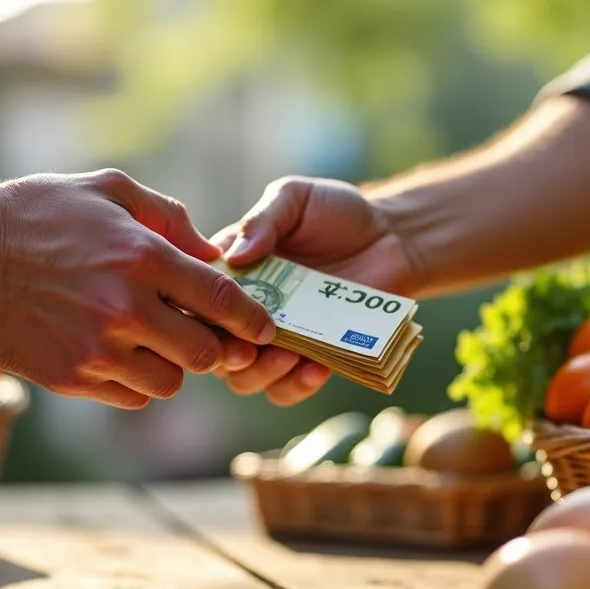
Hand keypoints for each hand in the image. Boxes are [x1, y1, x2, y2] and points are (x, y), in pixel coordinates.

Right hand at [0, 169, 275, 408]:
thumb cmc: (33, 212)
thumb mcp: (105, 190)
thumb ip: (166, 217)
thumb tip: (212, 252)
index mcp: (142, 256)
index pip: (222, 299)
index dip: (252, 319)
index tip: (264, 329)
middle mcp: (126, 306)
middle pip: (205, 353)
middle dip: (210, 346)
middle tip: (197, 334)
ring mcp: (96, 347)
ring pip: (169, 382)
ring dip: (169, 366)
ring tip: (149, 343)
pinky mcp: (69, 376)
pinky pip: (129, 396)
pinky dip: (133, 383)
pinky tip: (115, 355)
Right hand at [210, 176, 418, 405]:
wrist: (392, 237)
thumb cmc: (338, 212)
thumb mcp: (295, 199)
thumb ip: (262, 220)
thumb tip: (234, 256)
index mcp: (233, 272)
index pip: (196, 298)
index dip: (197, 310)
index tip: (214, 312)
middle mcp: (247, 310)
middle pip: (213, 347)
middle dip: (225, 354)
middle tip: (247, 346)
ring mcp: (277, 338)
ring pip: (245, 378)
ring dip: (260, 373)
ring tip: (287, 354)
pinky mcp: (311, 357)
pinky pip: (287, 389)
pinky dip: (296, 386)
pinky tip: (316, 367)